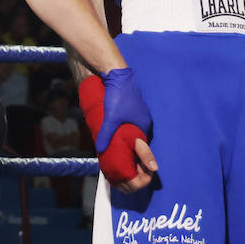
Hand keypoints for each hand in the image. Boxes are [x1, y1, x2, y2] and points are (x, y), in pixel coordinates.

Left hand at [79, 71, 157, 191]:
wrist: (117, 74)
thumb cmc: (117, 95)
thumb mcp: (110, 118)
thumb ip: (106, 134)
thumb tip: (100, 149)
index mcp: (143, 125)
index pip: (143, 148)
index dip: (140, 158)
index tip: (138, 169)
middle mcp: (144, 121)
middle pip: (138, 140)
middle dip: (132, 150)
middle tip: (124, 160)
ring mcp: (139, 113)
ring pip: (134, 131)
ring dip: (128, 139)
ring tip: (120, 148)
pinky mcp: (133, 107)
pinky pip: (130, 123)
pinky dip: (126, 130)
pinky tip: (117, 132)